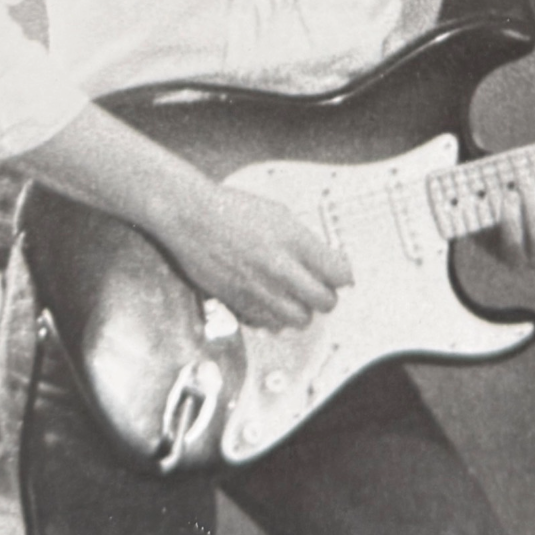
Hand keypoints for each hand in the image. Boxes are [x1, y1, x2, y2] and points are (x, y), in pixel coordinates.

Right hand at [162, 181, 353, 331]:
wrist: (192, 218)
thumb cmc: (232, 210)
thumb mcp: (279, 214)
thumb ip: (305, 242)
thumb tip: (326, 262)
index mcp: (294, 241)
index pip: (339, 274)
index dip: (342, 276)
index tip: (338, 274)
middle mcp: (280, 268)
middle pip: (324, 302)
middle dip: (326, 296)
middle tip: (318, 287)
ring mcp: (261, 289)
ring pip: (300, 320)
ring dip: (302, 310)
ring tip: (293, 296)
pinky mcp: (240, 303)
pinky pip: (272, 324)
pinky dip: (276, 317)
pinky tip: (270, 300)